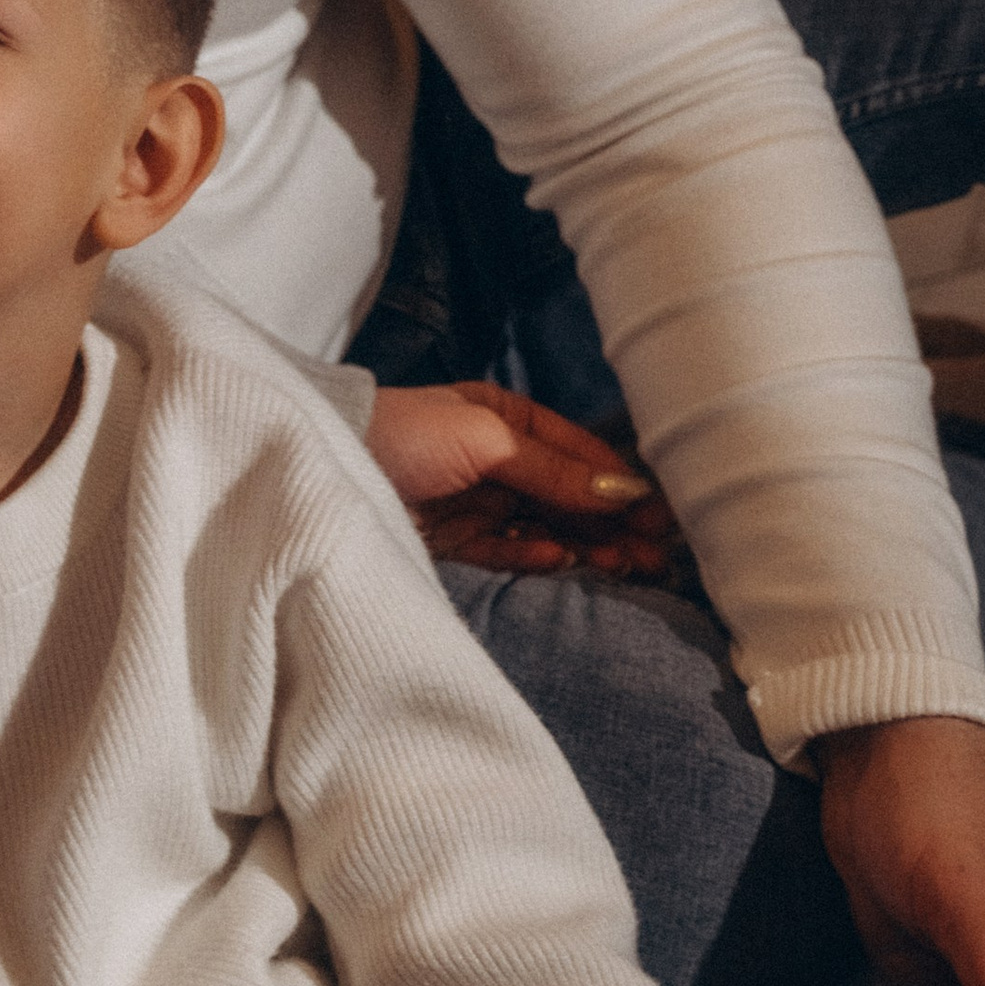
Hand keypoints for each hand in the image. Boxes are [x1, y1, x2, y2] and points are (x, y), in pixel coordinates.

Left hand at [368, 382, 682, 580]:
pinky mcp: (453, 540)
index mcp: (505, 418)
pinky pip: (507, 552)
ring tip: (622, 566)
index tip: (661, 514)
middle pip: (568, 495)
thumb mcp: (485, 440)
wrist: (322, 469)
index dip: (620, 482)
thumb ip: (552, 469)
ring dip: (585, 545)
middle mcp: (495, 458)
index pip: (578, 451)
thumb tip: (622, 491)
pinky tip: (561, 562)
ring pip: (546, 527)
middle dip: (613, 522)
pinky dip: (536, 557)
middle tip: (655, 554)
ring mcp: (475, 501)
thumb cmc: (402, 433)